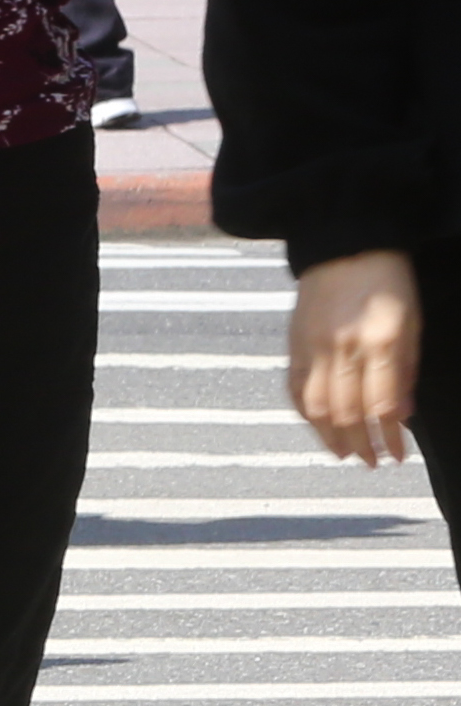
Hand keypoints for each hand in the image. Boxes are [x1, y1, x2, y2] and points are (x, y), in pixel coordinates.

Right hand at [290, 249, 424, 467]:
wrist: (344, 243)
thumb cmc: (387, 281)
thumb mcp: (411, 324)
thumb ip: (405, 371)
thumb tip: (402, 415)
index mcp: (379, 342)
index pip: (382, 406)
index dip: (389, 438)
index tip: (397, 457)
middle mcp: (343, 348)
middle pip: (346, 412)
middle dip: (359, 445)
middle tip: (370, 463)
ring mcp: (313, 346)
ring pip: (315, 405)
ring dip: (328, 436)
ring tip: (341, 454)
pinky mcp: (293, 341)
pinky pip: (294, 385)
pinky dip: (304, 411)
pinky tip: (316, 424)